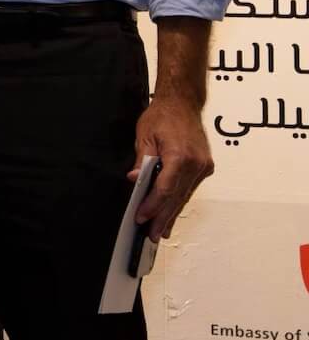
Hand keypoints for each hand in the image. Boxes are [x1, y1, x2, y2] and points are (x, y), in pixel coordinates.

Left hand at [132, 98, 213, 238]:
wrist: (183, 103)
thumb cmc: (162, 116)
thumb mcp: (144, 136)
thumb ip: (141, 161)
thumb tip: (134, 181)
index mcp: (180, 156)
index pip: (165, 189)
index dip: (152, 206)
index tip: (141, 218)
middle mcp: (196, 164)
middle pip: (176, 197)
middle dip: (163, 218)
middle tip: (152, 236)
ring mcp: (203, 166)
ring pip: (184, 195)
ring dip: (172, 213)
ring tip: (162, 231)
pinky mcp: (205, 167)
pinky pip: (189, 188)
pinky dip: (179, 200)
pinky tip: (172, 213)